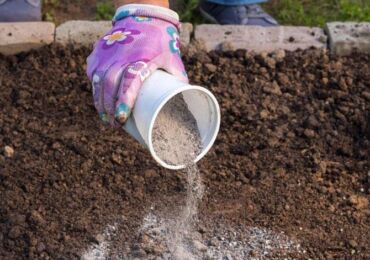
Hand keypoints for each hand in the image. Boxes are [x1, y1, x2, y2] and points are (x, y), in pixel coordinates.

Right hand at [87, 4, 186, 125]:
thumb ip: (177, 79)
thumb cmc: (161, 41)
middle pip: (109, 85)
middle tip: (113, 124)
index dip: (124, 101)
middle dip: (108, 108)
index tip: (122, 117)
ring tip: (105, 117)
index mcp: (142, 58)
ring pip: (97, 80)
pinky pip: (93, 72)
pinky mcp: (99, 51)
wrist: (143, 15)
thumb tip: (182, 100)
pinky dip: (94, 87)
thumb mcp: (173, 58)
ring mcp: (107, 53)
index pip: (129, 81)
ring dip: (99, 101)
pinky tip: (98, 98)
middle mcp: (121, 56)